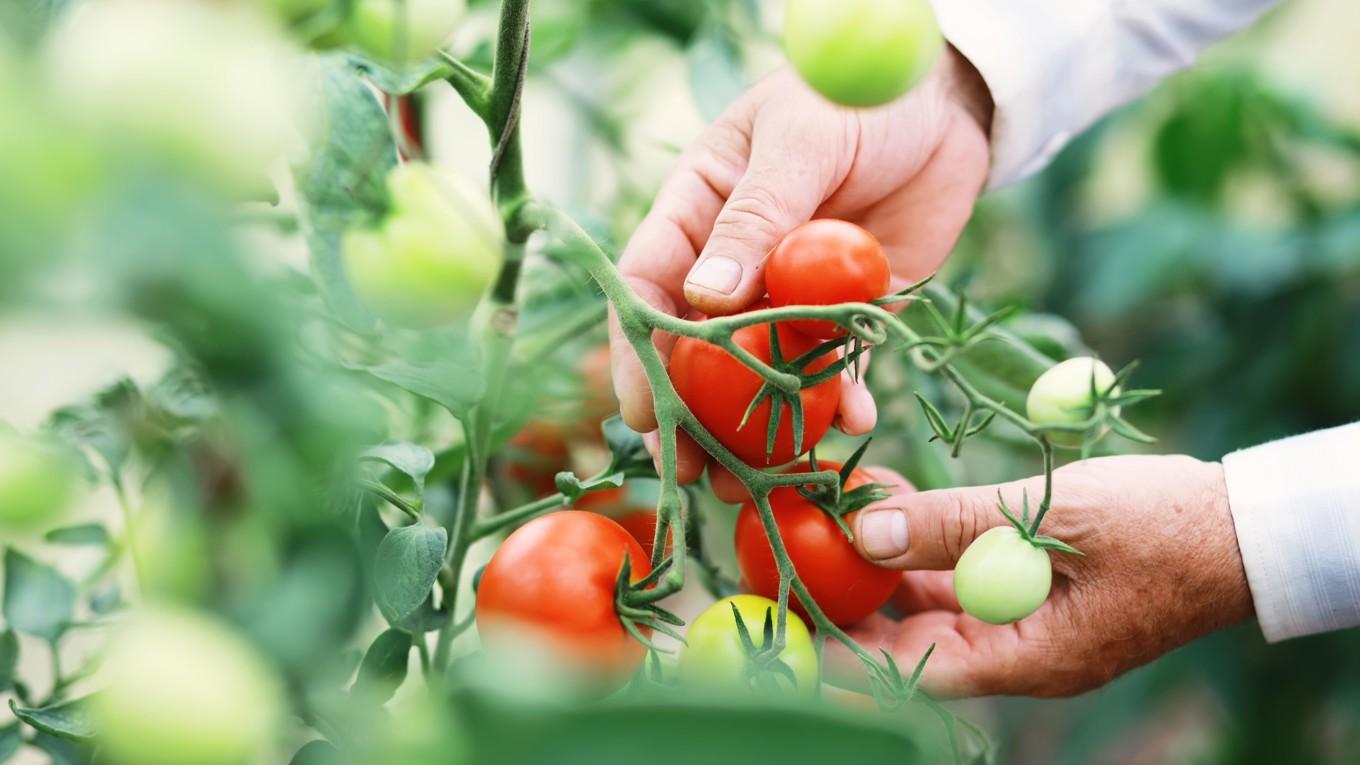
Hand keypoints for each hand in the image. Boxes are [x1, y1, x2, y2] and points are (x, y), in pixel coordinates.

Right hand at [609, 49, 993, 500]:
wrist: (945, 107)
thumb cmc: (854, 99)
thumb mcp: (800, 143)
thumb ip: (756, 218)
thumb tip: (702, 297)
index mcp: (696, 209)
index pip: (648, 284)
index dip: (638, 350)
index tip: (644, 409)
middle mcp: (733, 262)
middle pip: (696, 348)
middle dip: (692, 413)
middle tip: (693, 470)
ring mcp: (788, 293)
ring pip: (761, 371)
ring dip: (757, 427)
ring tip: (757, 480)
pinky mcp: (845, 313)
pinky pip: (835, 366)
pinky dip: (839, 399)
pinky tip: (850, 423)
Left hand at [829, 455, 1253, 696]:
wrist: (1241, 526)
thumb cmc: (1161, 528)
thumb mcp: (1051, 516)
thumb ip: (954, 522)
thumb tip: (866, 531)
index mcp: (1026, 659)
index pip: (911, 675)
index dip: (845, 655)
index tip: (786, 632)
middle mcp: (1017, 651)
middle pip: (912, 638)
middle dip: (854, 599)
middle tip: (792, 556)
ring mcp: (1025, 621)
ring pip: (932, 598)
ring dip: (885, 556)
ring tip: (832, 507)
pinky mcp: (1032, 588)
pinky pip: (963, 571)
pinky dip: (927, 538)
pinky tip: (889, 495)